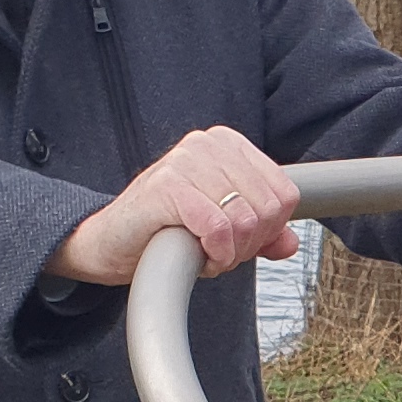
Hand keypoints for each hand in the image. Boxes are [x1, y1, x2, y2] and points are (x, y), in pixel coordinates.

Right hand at [46, 124, 299, 285]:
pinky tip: (199, 257)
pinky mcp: (166, 186)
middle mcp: (207, 144)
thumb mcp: (223, 231)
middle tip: (220, 252)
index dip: (269, 230)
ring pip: (244, 219)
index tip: (239, 242)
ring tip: (205, 253)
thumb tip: (291, 243)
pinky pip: (218, 228)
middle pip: (268, 208)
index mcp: (227, 144)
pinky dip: (216, 254)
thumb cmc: (165, 231)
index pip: (284, 194)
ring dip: (230, 253)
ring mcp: (184, 161)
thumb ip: (260, 234)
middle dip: (249, 244)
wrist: (111, 244)